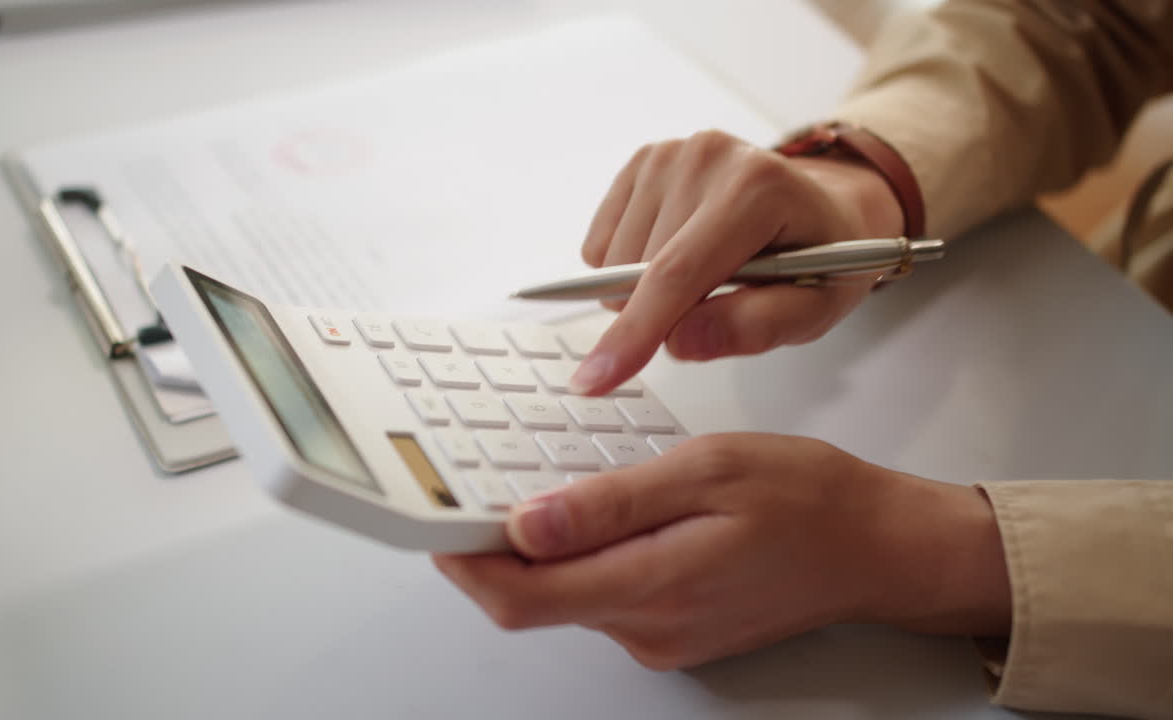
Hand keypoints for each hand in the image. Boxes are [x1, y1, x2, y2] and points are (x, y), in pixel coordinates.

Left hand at [433, 434, 1010, 669]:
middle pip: (534, 600)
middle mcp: (648, 628)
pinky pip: (603, 596)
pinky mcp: (671, 630)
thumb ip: (612, 503)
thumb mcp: (706, 472)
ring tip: (545, 485)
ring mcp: (660, 636)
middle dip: (492, 550)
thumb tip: (528, 522)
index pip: (521, 596)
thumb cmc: (807, 499)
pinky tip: (600, 514)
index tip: (436, 516)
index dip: (463, 561)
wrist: (876, 548)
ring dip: (541, 550)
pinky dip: (583, 558)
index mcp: (653, 586)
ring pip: (566, 597)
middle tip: (476, 486)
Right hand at [568, 130, 904, 395]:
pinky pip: (600, 243)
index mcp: (756, 190)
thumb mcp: (815, 310)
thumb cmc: (823, 259)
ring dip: (646, 291)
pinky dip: (626, 267)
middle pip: (638, 274)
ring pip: (612, 263)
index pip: (677, 274)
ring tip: (706, 274)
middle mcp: (706, 157)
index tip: (595, 379)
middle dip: (660, 314)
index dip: (633, 332)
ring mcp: (670, 153)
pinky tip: (675, 254)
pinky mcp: (644, 160)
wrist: (826, 205)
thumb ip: (754, 327)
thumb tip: (679, 341)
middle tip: (720, 301)